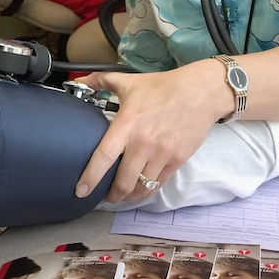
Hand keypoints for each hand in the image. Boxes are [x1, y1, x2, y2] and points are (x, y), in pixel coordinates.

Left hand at [74, 63, 228, 202]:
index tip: (81, 191)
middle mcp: (143, 143)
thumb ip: (100, 80)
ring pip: (141, 187)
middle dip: (112, 195)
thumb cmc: (162, 86)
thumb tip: (78, 81)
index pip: (104, 156)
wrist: (200, 92)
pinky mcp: (177, 160)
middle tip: (104, 197)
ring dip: (129, 196)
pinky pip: (158, 183)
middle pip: (123, 182)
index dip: (91, 177)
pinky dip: (147, 190)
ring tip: (122, 196)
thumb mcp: (129, 81)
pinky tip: (140, 189)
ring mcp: (162, 154)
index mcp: (127, 124)